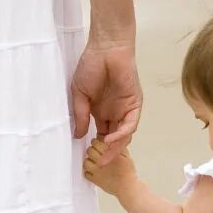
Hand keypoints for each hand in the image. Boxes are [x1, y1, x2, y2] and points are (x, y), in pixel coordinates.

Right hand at [72, 39, 141, 163]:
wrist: (105, 48)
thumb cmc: (90, 67)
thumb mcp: (79, 95)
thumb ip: (80, 115)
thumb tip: (77, 136)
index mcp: (101, 111)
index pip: (101, 135)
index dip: (96, 147)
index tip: (88, 157)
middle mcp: (114, 113)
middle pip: (114, 138)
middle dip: (107, 153)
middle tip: (98, 165)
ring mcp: (125, 109)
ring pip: (124, 134)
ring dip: (115, 146)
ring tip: (105, 156)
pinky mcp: (134, 103)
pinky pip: (131, 123)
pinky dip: (123, 133)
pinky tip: (112, 139)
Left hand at [83, 139, 135, 193]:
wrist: (128, 187)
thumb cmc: (128, 172)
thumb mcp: (126, 155)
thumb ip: (117, 147)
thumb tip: (109, 141)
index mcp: (109, 154)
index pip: (96, 143)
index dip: (97, 142)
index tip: (98, 144)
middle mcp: (101, 161)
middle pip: (89, 150)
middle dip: (92, 149)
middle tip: (96, 152)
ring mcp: (96, 171)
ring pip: (86, 161)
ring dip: (89, 160)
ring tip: (94, 162)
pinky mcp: (95, 180)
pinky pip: (86, 173)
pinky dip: (88, 172)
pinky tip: (94, 171)